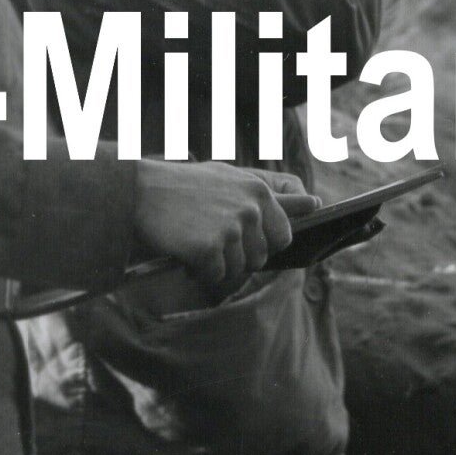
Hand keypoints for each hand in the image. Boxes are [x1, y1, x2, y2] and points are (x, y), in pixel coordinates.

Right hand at [131, 161, 318, 294]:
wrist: (140, 192)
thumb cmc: (186, 186)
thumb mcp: (232, 179)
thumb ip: (273, 195)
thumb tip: (315, 203)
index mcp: (259, 191)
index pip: (284, 235)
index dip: (263, 243)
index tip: (242, 239)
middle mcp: (250, 209)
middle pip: (262, 256)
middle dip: (240, 256)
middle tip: (212, 239)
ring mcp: (231, 229)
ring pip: (239, 269)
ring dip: (218, 264)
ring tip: (196, 240)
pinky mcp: (210, 248)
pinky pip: (216, 275)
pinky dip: (201, 270)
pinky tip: (186, 251)